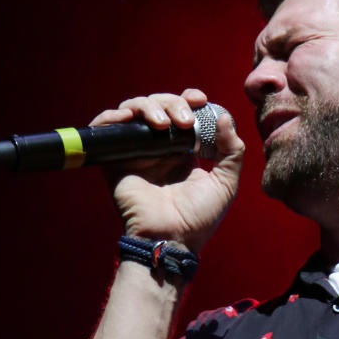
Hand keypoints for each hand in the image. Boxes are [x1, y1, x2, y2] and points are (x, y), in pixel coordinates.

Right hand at [89, 89, 244, 251]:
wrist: (171, 238)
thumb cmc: (200, 217)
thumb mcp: (226, 182)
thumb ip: (231, 150)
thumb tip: (224, 117)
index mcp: (184, 150)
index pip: (182, 111)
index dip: (189, 99)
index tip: (200, 99)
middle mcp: (159, 147)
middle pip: (160, 104)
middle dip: (173, 103)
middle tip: (184, 121)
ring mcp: (137, 152)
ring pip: (134, 110)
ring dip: (149, 106)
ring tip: (163, 124)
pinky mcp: (115, 160)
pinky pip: (106, 129)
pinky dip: (110, 117)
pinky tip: (125, 118)